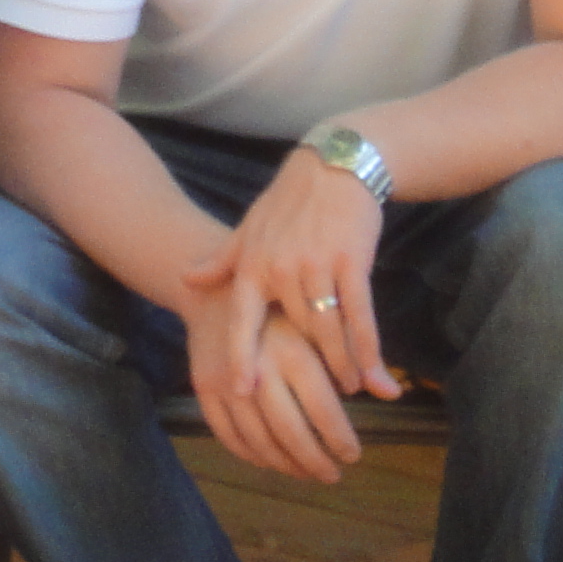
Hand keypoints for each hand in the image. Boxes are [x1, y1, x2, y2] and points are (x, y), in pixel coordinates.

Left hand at [183, 145, 400, 409]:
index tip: (241, 391)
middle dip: (311, 367)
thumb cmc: (288, 203)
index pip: (241, 320)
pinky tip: (377, 372)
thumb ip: (222, 262)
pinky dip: (369, 348)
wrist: (333, 167)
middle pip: (295, 334)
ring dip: (344, 364)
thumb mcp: (249, 229)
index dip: (240, 357)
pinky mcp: (351, 261)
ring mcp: (316, 265)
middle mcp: (280, 268)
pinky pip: (360, 315)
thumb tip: (185, 280)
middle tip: (322, 395)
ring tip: (352, 388)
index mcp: (253, 265)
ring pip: (328, 331)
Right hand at [186, 294, 364, 483]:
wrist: (217, 288)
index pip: (322, 410)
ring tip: (305, 473)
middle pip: (290, 431)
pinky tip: (269, 461)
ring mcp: (226, 380)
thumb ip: (352, 361)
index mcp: (291, 351)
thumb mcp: (316, 327)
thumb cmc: (279, 308)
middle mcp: (258, 367)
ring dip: (284, 464)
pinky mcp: (203, 387)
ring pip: (258, 439)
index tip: (354, 456)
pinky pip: (227, 434)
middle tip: (333, 476)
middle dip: (314, 461)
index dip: (340, 438)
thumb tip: (394, 393)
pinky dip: (249, 454)